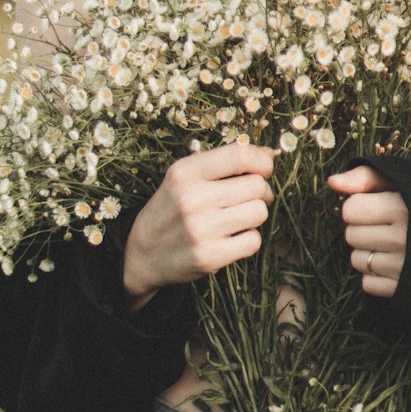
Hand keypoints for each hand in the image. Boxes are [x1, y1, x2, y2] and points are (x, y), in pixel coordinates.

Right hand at [123, 143, 273, 308]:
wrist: (140, 254)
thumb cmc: (171, 209)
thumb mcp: (185, 177)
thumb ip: (224, 162)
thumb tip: (270, 154)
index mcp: (184, 172)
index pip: (240, 155)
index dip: (262, 161)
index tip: (263, 169)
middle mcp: (191, 198)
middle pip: (257, 186)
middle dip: (259, 191)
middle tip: (247, 198)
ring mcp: (200, 230)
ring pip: (259, 212)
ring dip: (254, 215)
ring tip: (236, 217)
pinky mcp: (209, 257)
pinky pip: (253, 241)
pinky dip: (248, 239)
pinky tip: (231, 237)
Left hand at [327, 166, 406, 297]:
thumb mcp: (408, 181)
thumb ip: (368, 177)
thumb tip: (333, 182)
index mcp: (403, 208)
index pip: (351, 209)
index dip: (360, 206)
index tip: (378, 206)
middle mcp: (402, 238)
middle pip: (350, 235)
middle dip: (363, 229)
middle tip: (386, 226)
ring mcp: (403, 267)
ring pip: (357, 260)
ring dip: (369, 253)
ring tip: (393, 245)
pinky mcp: (405, 290)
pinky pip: (368, 284)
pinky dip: (377, 276)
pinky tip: (396, 264)